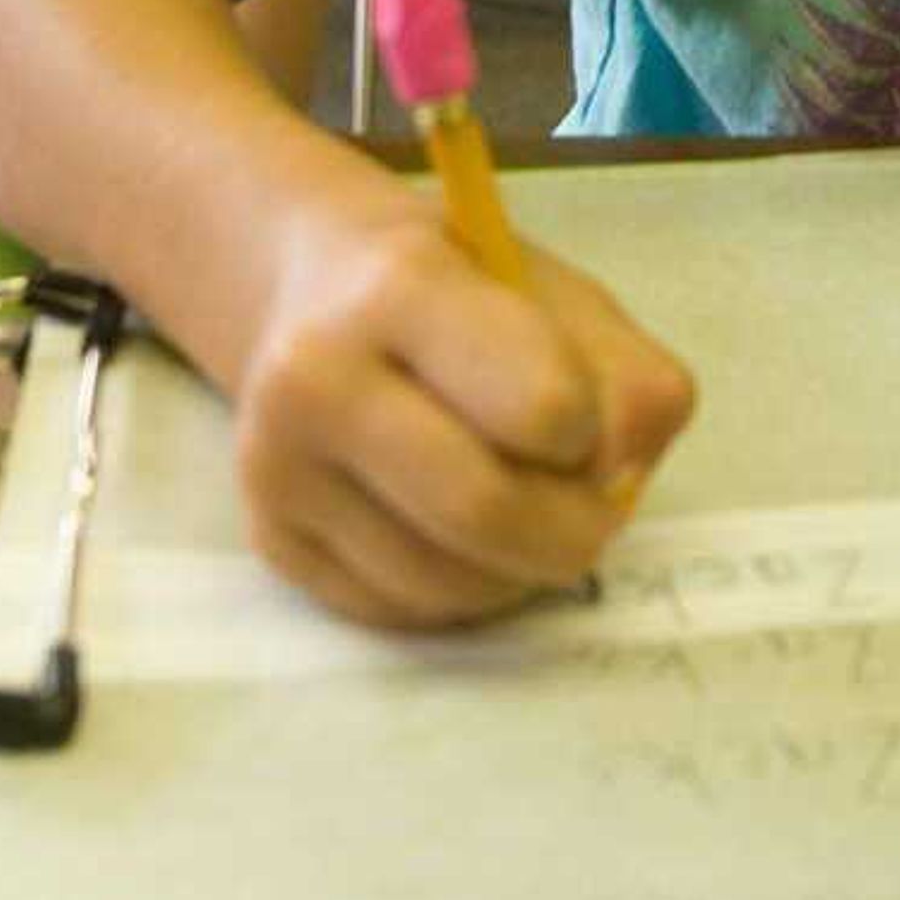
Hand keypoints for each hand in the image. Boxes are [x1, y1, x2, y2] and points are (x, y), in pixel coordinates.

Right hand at [232, 213, 694, 629]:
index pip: (540, 408)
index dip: (588, 433)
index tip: (582, 421)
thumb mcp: (567, 297)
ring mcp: (278, 464)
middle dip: (569, 534)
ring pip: (442, 583)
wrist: (323, 291)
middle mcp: (317, 375)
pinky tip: (464, 537)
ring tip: (526, 517)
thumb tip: (616, 489)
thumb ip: (629, 383)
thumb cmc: (470, 295)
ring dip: (517, 573)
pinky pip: (400, 612)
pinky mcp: (270, 536)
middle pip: (482, 512)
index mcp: (403, 287)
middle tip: (592, 518)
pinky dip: (460, 593)